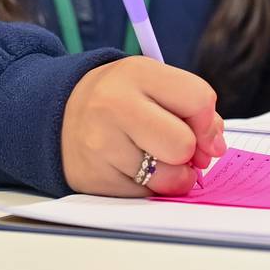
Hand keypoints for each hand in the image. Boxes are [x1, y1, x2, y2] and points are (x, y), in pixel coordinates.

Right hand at [61, 57, 228, 196]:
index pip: (199, 99)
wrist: (54, 114)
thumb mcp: (150, 83)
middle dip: (187, 151)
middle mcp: (112, 104)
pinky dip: (145, 187)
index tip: (199, 127)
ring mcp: (99, 143)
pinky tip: (127, 168)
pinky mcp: (94, 178)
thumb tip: (214, 147)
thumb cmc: (116, 100)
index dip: (207, 121)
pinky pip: (146, 196)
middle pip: (183, 144)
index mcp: (135, 72)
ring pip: (168, 178)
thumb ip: (192, 106)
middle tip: (171, 145)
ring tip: (149, 158)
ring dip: (169, 174)